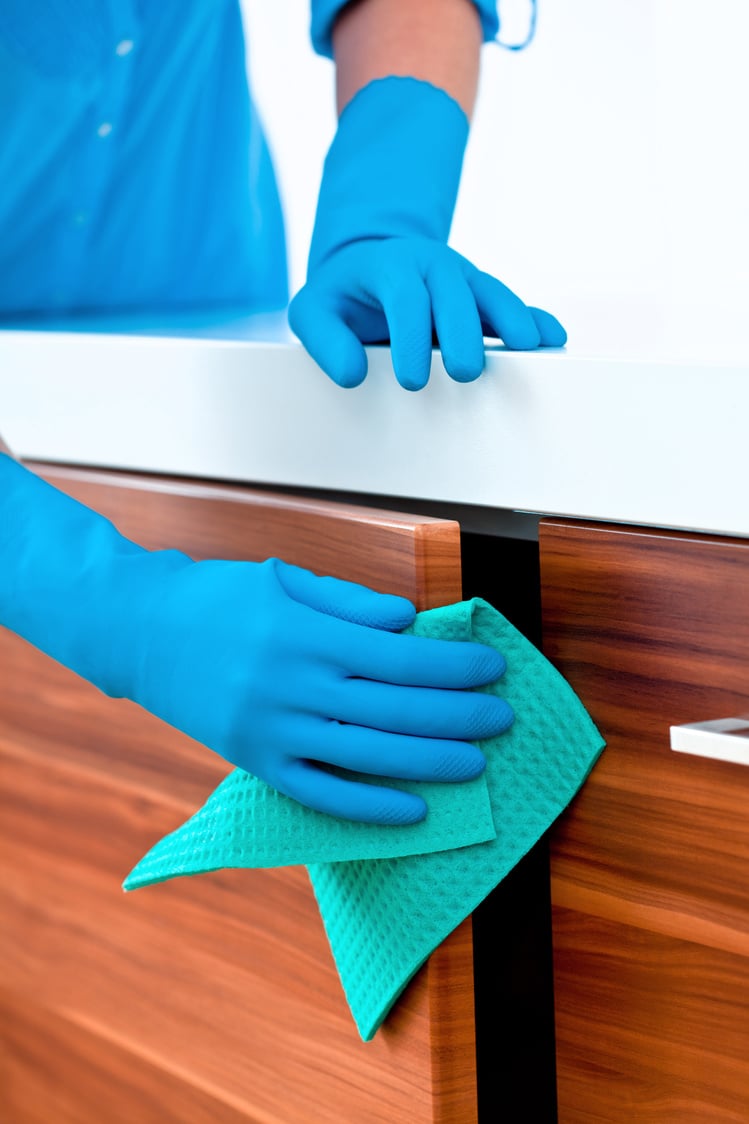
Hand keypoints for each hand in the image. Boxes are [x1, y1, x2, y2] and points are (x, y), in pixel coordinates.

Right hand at [0, 458, 511, 824]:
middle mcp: (293, 684)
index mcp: (306, 632)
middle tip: (502, 719)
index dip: (453, 665)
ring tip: (476, 764)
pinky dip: (368, 807)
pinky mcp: (256, 761)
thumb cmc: (218, 595)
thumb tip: (408, 624)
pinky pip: (321, 793)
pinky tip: (413, 810)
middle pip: (395, 709)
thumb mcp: (284, 579)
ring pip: (367, 755)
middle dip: (458, 716)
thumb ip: (349, 602)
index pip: (400, 656)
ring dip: (429, 763)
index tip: (493, 667)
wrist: (138, 629)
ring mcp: (273, 729)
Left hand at [289, 236, 565, 389]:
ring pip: (492, 292)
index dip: (410, 336)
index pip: (405, 297)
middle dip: (464, 331)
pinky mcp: (482, 296)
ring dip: (513, 320)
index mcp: (390, 266)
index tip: (411, 379)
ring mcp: (463, 279)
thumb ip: (323, 338)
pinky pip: (513, 304)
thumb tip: (352, 374)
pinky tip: (552, 337)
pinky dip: (534, 318)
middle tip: (466, 373)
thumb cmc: (340, 296)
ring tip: (530, 350)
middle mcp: (432, 266)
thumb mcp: (311, 310)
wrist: (366, 264)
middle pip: (455, 291)